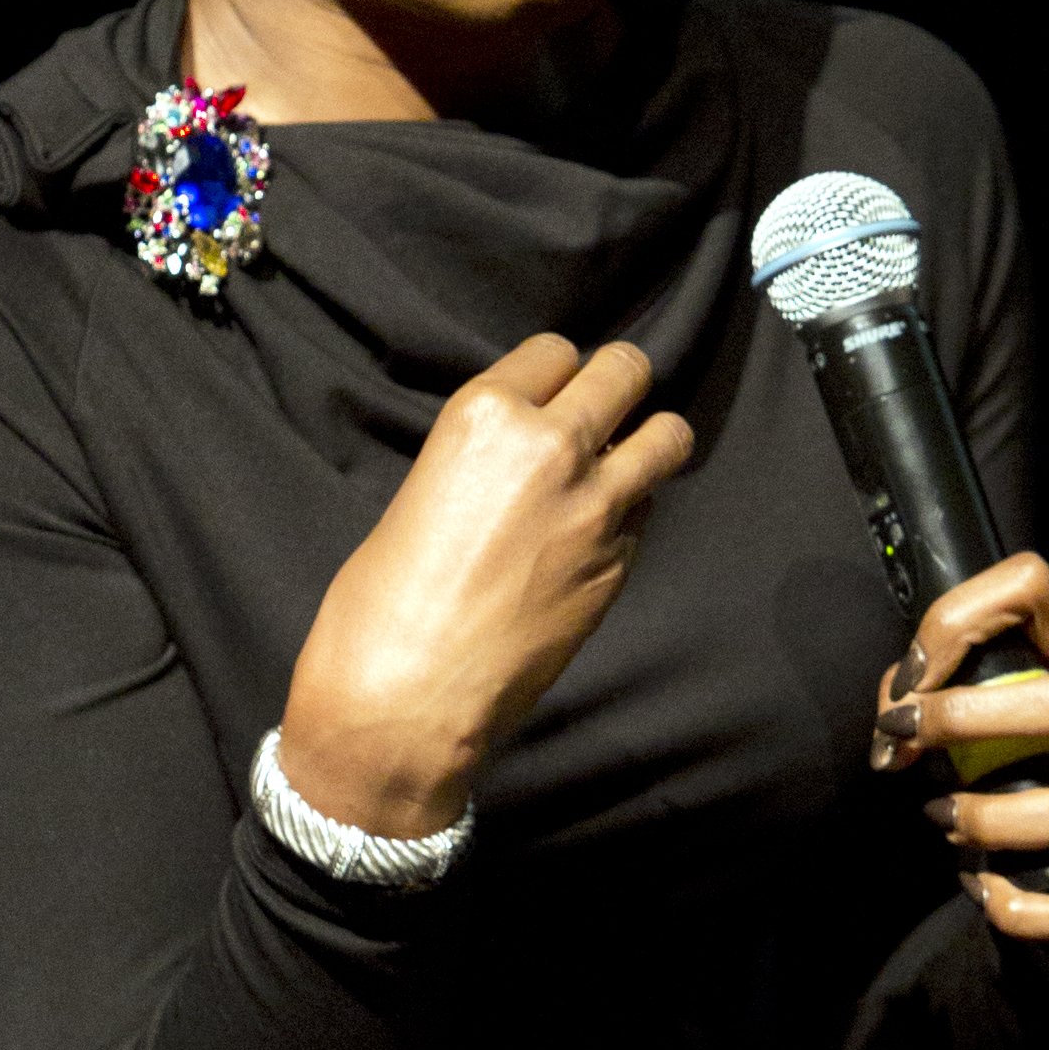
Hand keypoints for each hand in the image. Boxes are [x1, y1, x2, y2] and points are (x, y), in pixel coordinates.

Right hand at [277, 336, 694, 835]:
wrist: (407, 698)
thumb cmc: (381, 603)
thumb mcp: (423, 490)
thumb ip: (486, 457)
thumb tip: (523, 455)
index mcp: (485, 415)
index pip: (555, 351)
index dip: (557, 372)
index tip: (552, 392)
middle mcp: (553, 448)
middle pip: (624, 371)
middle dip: (618, 383)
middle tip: (605, 409)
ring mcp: (598, 509)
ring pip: (668, 435)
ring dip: (651, 440)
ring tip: (629, 459)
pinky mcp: (620, 566)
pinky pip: (647, 512)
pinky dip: (633, 512)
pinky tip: (596, 536)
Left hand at [869, 550, 1048, 947]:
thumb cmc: (1026, 769)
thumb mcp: (990, 712)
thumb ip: (933, 697)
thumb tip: (893, 731)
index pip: (1031, 588)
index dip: (953, 625)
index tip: (908, 686)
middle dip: (968, 723)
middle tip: (905, 746)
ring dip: (992, 823)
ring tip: (944, 823)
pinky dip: (1021, 907)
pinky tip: (985, 889)